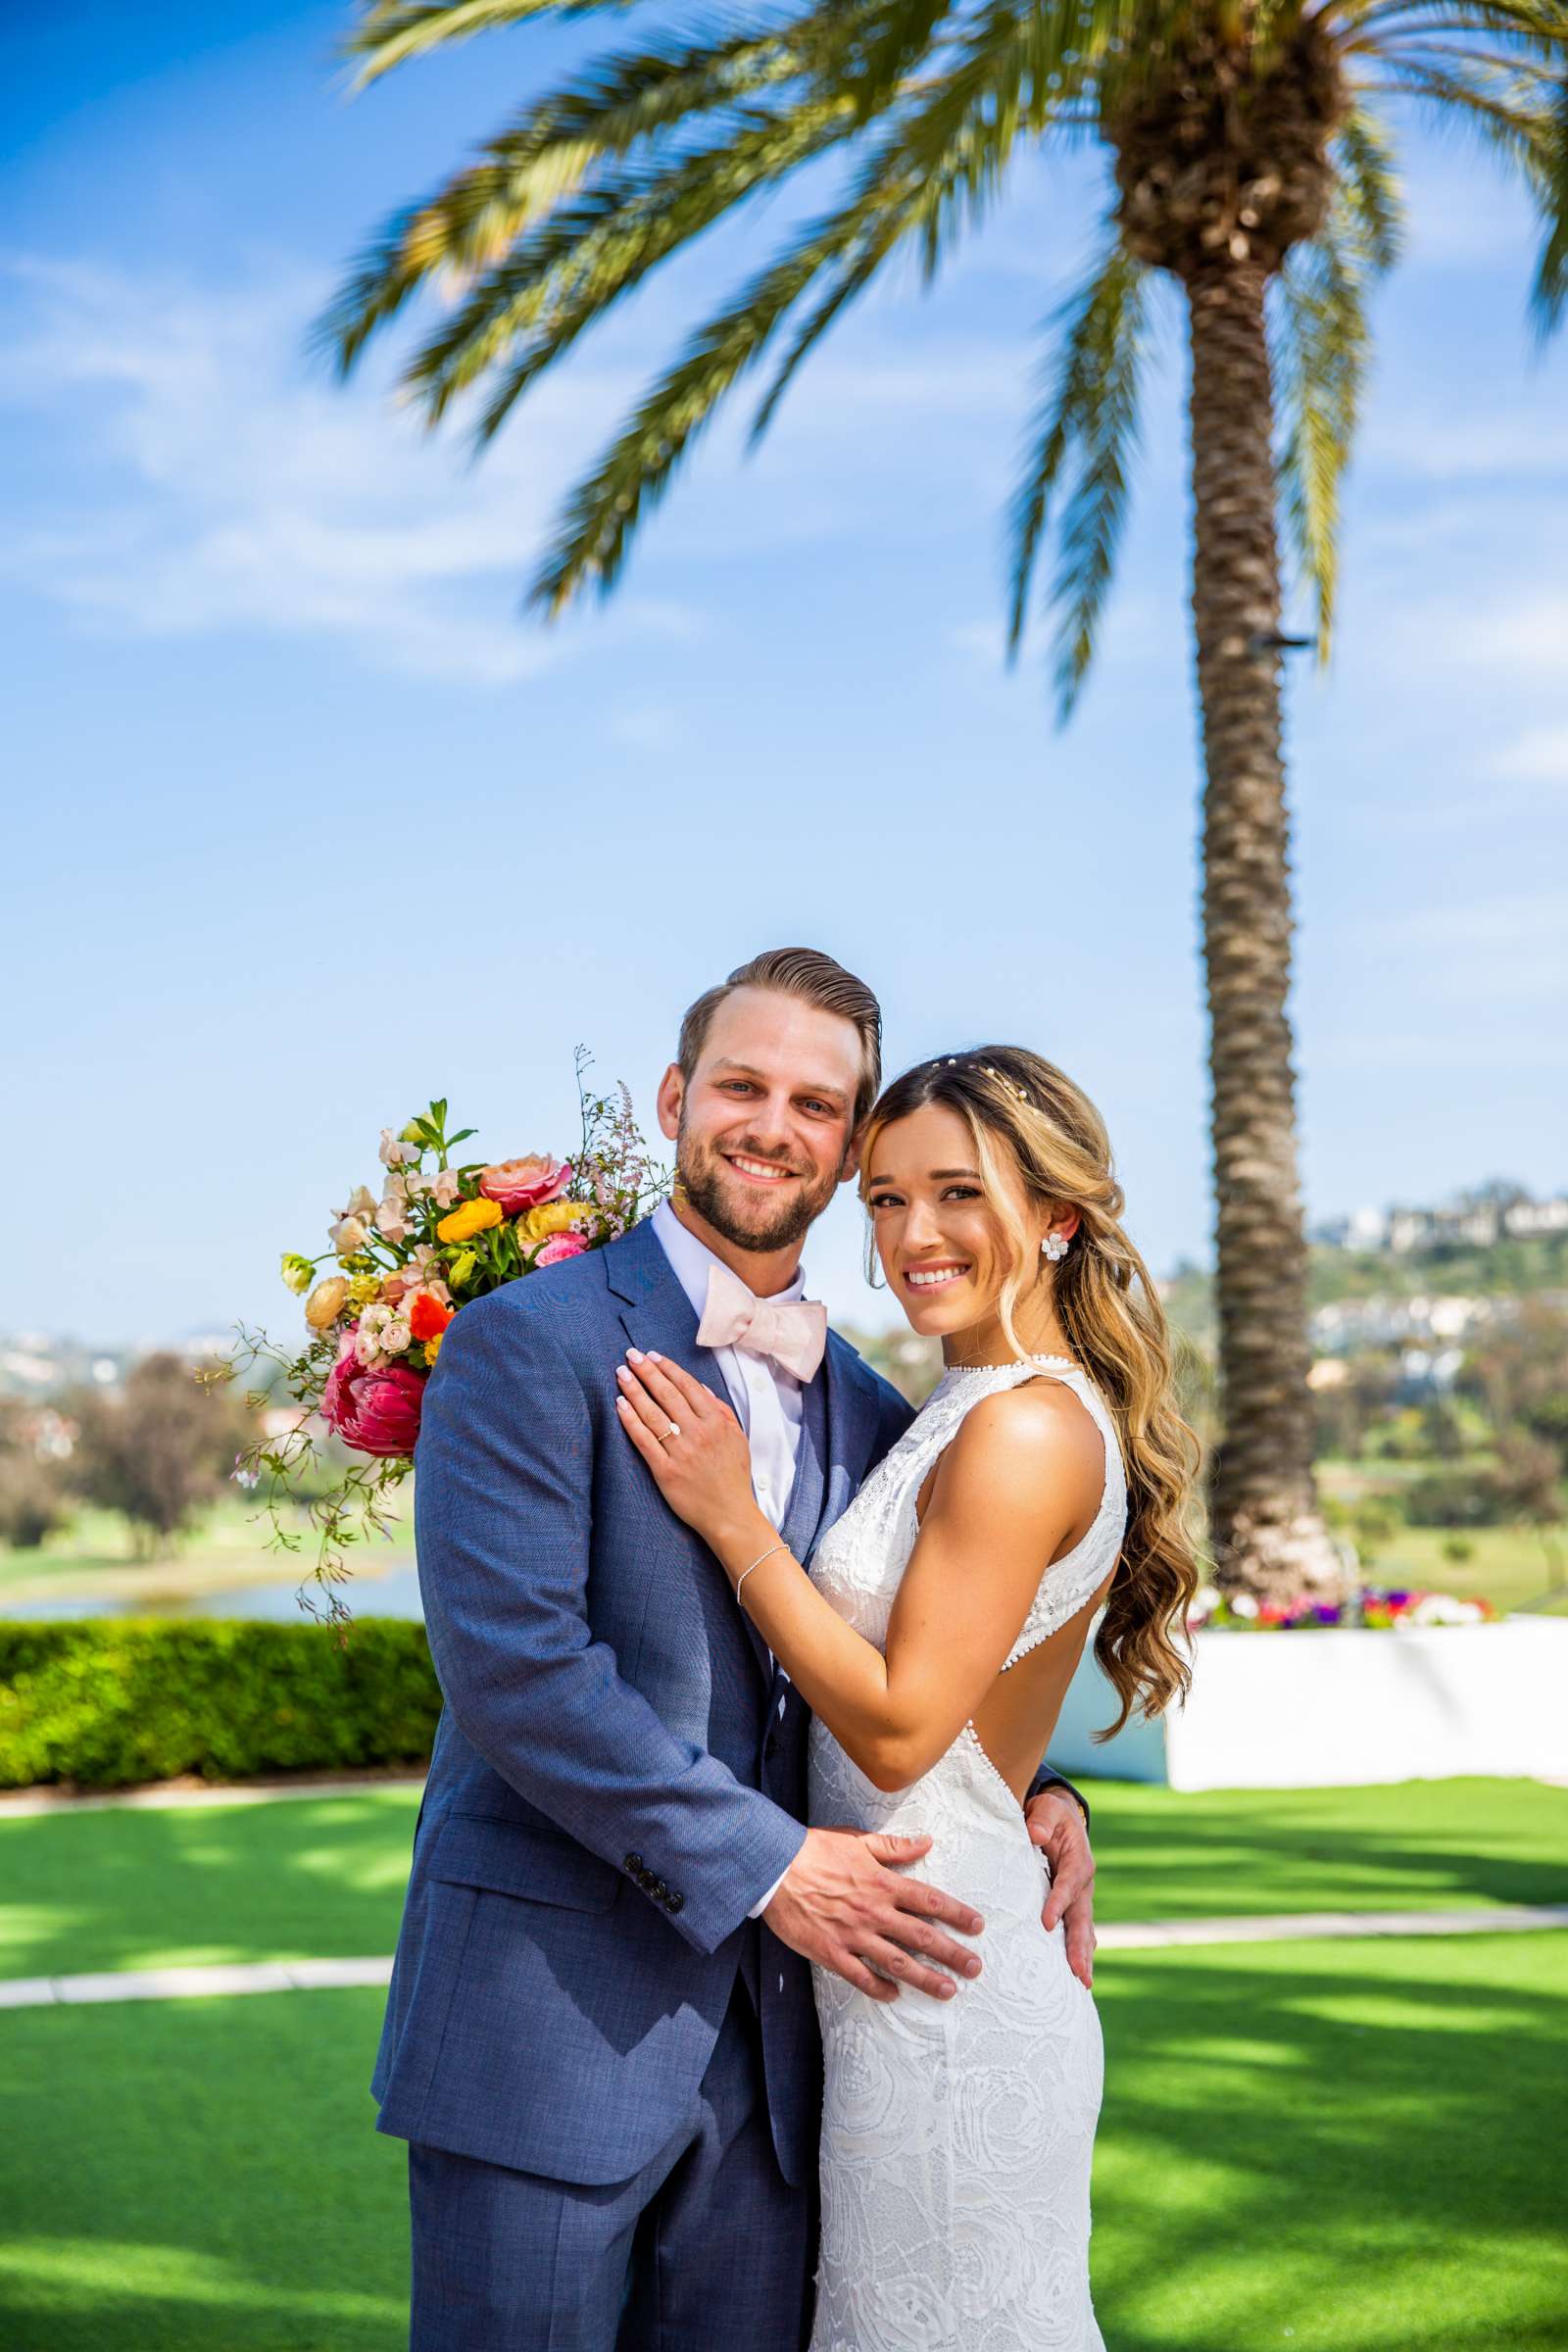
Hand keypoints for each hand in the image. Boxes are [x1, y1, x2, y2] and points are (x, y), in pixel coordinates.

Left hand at [615, 1349, 757, 1547]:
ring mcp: (680, 1452)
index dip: (668, 1369)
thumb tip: (701, 1388)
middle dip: (647, 1371)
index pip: (688, 1387)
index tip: (653, 1356)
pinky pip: (643, 1440)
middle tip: (631, 1355)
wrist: (729, 1515)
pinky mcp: (665, 1470)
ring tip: (621, 1374)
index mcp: (716, 1423)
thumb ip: (721, 1411)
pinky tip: (620, 1404)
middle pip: (667, 1395)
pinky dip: (630, 1420)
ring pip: (652, 1413)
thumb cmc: (733, 1477)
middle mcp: (698, 1433)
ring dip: (635, 1390)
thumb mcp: (738, 1438)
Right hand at [763, 1826, 984, 2001]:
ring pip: (898, 1962)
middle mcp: (874, 1912)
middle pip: (922, 1936)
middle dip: (952, 1953)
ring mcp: (854, 1935)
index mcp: (883, 1883)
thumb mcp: (857, 1840)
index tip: (977, 1926)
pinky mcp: (832, 1952)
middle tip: (975, 1968)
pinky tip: (895, 1996)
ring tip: (948, 1990)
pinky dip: (879, 1988)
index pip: (929, 1901)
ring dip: (926, 1978)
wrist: (774, 1867)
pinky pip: (861, 1977)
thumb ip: (894, 1847)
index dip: (957, 1914)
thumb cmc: (814, 1850)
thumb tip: (927, 1842)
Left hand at [1025, 1788, 1096, 1989]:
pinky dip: (1080, 1952)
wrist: (1059, 1819)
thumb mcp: (1047, 1808)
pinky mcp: (1073, 1906)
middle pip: (1082, 1917)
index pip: (1068, 1884)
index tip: (1047, 1924)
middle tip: (1078, 1972)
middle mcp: (1083, 1883)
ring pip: (1083, 1929)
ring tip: (1083, 1981)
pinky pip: (1078, 1931)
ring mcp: (1081, 1898)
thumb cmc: (1050, 1815)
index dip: (1058, 1903)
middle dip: (1080, 1945)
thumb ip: (1043, 1819)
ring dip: (1083, 1955)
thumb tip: (1035, 1834)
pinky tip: (1077, 1975)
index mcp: (1077, 1859)